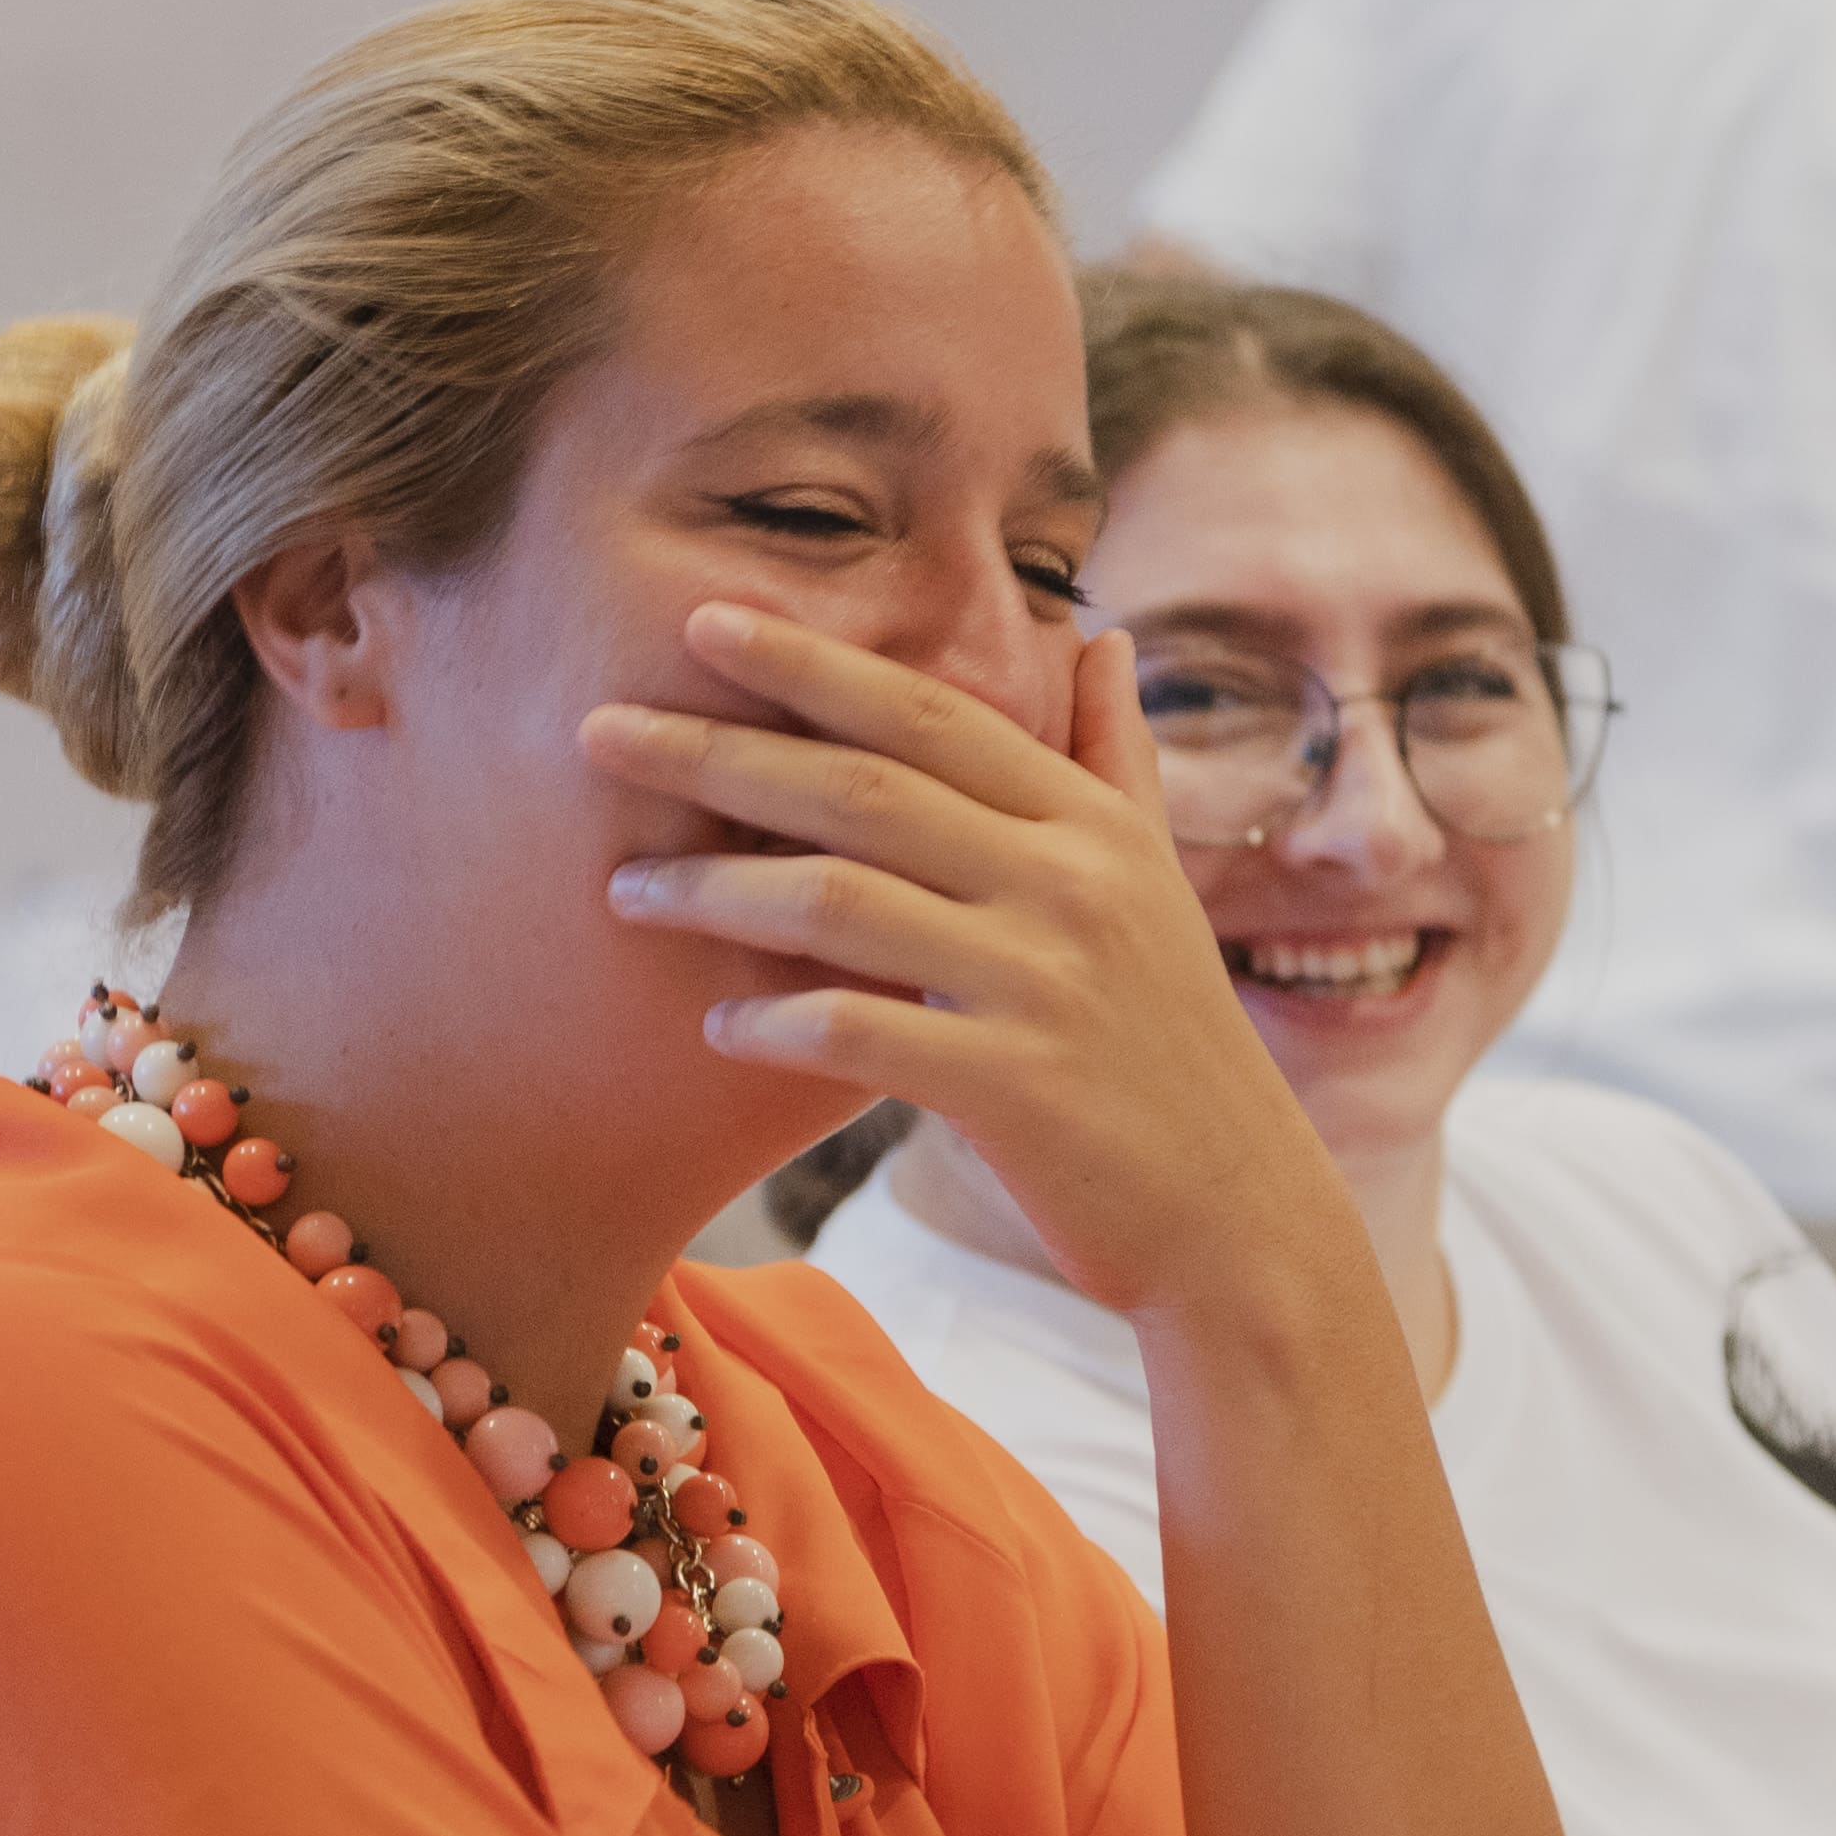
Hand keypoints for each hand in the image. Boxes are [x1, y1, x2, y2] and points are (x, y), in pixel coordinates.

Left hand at [587, 604, 1347, 1321]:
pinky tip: (716, 1019)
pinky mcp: (1015, 1088)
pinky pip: (857, 1032)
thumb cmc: (1172, 1048)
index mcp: (1089, 824)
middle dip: (718, 750)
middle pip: (863, 787)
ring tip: (625, 886)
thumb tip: (1103, 638)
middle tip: (598, 730)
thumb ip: (1116, 759)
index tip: (701, 620)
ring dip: (716, 888)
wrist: (1237, 1216)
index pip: (928, 713)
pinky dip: (773, 1019)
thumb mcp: (1159, 885)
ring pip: (841, 902)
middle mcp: (1069, 883)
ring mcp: (1044, 983)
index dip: (810, 663)